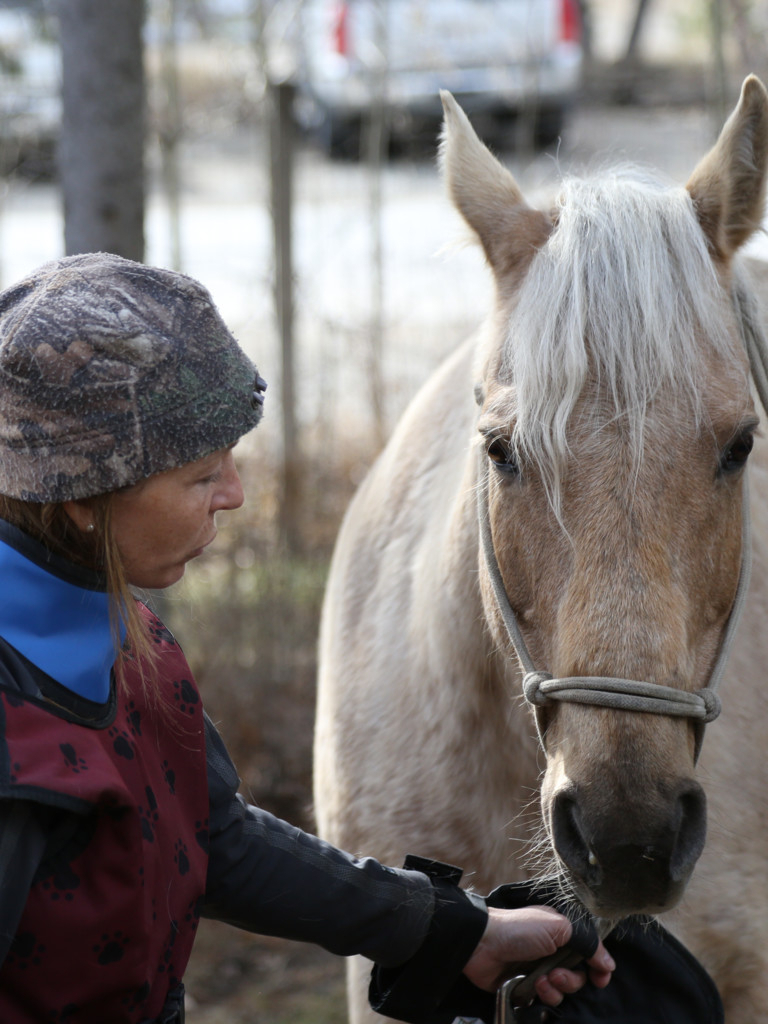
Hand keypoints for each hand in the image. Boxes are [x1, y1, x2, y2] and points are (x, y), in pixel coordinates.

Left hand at [462, 905, 614, 1005]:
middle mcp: (553, 952)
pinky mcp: (527, 989)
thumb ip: (588, 943)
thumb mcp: (559, 927)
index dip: (598, 968)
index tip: (601, 978)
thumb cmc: (520, 928)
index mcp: (561, 934)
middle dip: (571, 979)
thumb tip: (609, 964)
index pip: (590, 954)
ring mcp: (540, 971)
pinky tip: (532, 985)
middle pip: (579, 976)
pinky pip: (547, 1001)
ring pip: (563, 992)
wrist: (483, 944)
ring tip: (540, 979)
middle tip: (556, 973)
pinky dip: (543, 995)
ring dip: (556, 988)